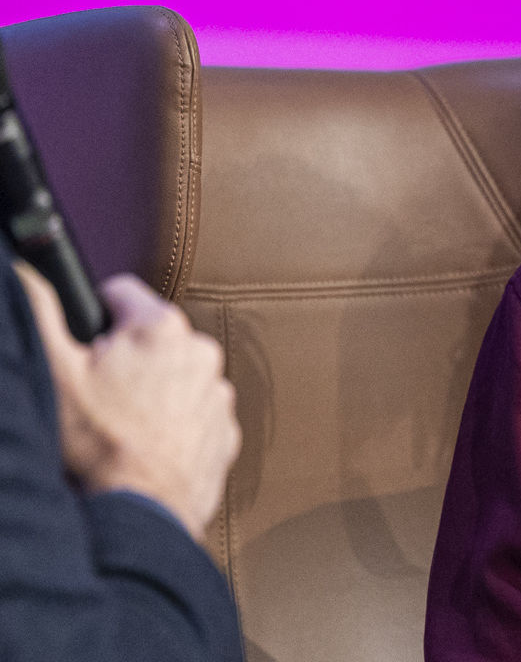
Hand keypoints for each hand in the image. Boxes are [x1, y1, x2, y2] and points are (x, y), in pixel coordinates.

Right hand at [15, 263, 240, 541]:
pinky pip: (191, 415)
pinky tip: (142, 447)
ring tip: (118, 427)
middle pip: (148, 338)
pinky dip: (169, 425)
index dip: (92, 316)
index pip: (120, 293)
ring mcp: (219, 396)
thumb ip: (40, 310)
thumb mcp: (54, 371)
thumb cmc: (97, 446)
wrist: (139, 513)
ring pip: (172, 377)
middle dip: (121, 359)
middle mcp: (203, 354)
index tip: (82, 345)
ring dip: (148, 392)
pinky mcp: (224, 434)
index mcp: (163, 328)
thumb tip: (31, 271)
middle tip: (95, 395)